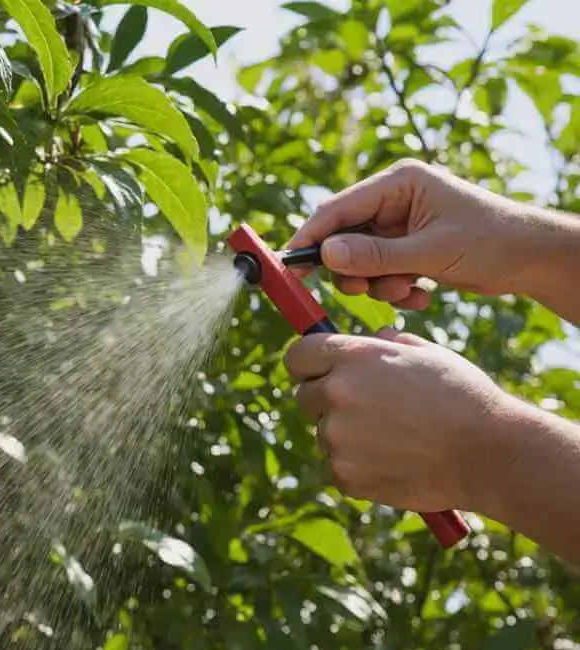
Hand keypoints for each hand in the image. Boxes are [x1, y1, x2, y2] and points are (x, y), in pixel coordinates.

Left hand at [283, 328, 521, 513]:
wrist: (490, 454)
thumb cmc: (463, 398)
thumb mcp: (428, 354)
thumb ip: (388, 344)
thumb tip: (372, 337)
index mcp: (353, 358)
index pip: (297, 356)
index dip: (309, 365)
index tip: (319, 373)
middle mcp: (336, 393)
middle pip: (304, 397)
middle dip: (327, 402)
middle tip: (369, 411)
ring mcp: (336, 436)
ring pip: (323, 433)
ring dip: (346, 436)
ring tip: (395, 439)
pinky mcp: (343, 474)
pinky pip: (337, 466)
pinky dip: (358, 466)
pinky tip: (395, 461)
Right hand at [286, 159, 559, 307]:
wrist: (533, 259)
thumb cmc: (491, 242)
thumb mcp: (431, 252)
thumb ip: (376, 255)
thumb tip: (326, 254)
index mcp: (398, 183)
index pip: (337, 209)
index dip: (310, 238)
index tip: (290, 267)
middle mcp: (394, 199)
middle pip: (343, 237)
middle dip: (352, 270)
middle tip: (366, 290)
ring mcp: (400, 223)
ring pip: (359, 259)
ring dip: (378, 283)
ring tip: (410, 291)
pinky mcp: (407, 246)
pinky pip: (379, 270)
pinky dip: (394, 287)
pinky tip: (422, 293)